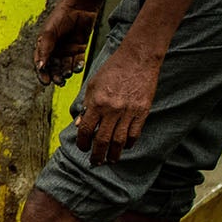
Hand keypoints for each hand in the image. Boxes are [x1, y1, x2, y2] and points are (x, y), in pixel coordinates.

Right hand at [34, 0, 99, 85]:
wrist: (80, 6)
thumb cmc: (60, 17)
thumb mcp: (49, 33)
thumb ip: (44, 50)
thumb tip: (40, 67)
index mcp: (45, 46)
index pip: (42, 63)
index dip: (43, 74)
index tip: (46, 81)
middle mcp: (55, 50)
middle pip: (54, 68)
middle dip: (56, 76)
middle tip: (59, 81)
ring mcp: (68, 50)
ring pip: (66, 67)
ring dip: (67, 72)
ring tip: (68, 74)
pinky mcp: (80, 49)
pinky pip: (78, 62)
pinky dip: (78, 66)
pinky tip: (78, 68)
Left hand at [73, 37, 164, 165]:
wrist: (138, 59)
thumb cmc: (113, 70)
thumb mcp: (92, 85)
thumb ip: (86, 106)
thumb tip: (78, 125)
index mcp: (97, 102)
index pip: (85, 130)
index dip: (82, 142)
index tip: (82, 148)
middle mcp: (112, 109)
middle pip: (102, 140)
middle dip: (97, 155)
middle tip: (95, 162)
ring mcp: (129, 111)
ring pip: (119, 140)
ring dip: (114, 154)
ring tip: (110, 160)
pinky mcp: (142, 111)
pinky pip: (135, 133)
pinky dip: (128, 142)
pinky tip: (124, 147)